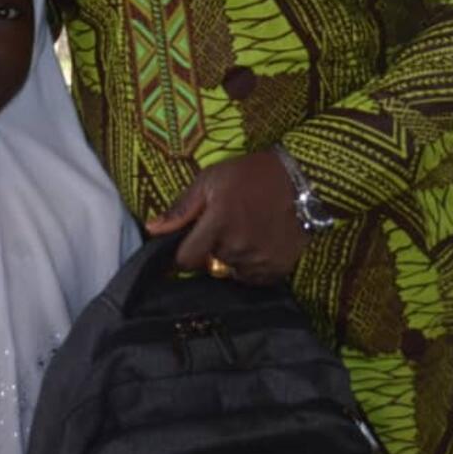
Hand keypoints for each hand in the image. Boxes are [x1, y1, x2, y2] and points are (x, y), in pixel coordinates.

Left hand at [145, 149, 308, 283]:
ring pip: (231, 272)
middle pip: (209, 265)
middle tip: (226, 227)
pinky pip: (253, 278)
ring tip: (246, 233)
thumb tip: (151, 229)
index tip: (192, 241)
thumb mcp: (210, 180)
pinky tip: (260, 244)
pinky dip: (251, 266)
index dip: (185, 252)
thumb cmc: (251, 175)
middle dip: (211, 250)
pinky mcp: (277, 270)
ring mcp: (259, 262)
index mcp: (218, 224)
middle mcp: (237, 248)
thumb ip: (181, 208)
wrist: (301, 180)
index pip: (186, 259)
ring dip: (232, 259)